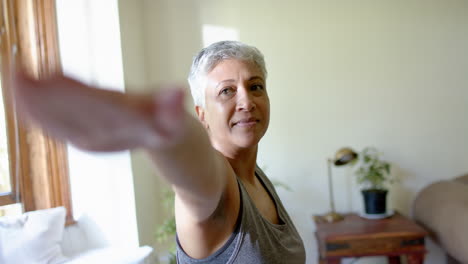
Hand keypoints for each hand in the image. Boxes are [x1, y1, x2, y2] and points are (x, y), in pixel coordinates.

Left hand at [13, 71, 185, 151]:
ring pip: (56, 121)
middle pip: (69, 115)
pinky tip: (23, 94)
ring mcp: (88, 139)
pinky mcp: (79, 138)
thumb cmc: (166, 123)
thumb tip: (176, 94)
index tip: (52, 78)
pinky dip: (37, 111)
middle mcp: (103, 137)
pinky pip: (54, 126)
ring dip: (34, 103)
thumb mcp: (174, 117)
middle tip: (20, 75)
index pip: (98, 108)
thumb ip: (172, 108)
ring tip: (17, 78)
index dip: (74, 94)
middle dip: (44, 97)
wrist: (159, 143)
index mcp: (125, 128)